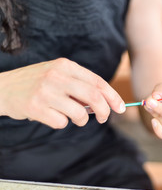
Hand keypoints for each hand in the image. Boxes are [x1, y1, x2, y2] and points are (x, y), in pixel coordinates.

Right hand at [0, 58, 124, 128]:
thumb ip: (79, 86)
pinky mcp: (36, 107)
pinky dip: (62, 123)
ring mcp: (45, 91)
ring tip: (74, 118)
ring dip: (82, 120)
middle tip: (104, 118)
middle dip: (104, 111)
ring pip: (79, 113)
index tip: (121, 108)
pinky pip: (61, 122)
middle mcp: (56, 76)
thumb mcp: (57, 75)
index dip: (113, 96)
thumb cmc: (35, 83)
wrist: (2, 88)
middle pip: (94, 96)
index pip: (97, 81)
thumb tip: (104, 103)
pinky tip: (52, 116)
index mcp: (65, 65)